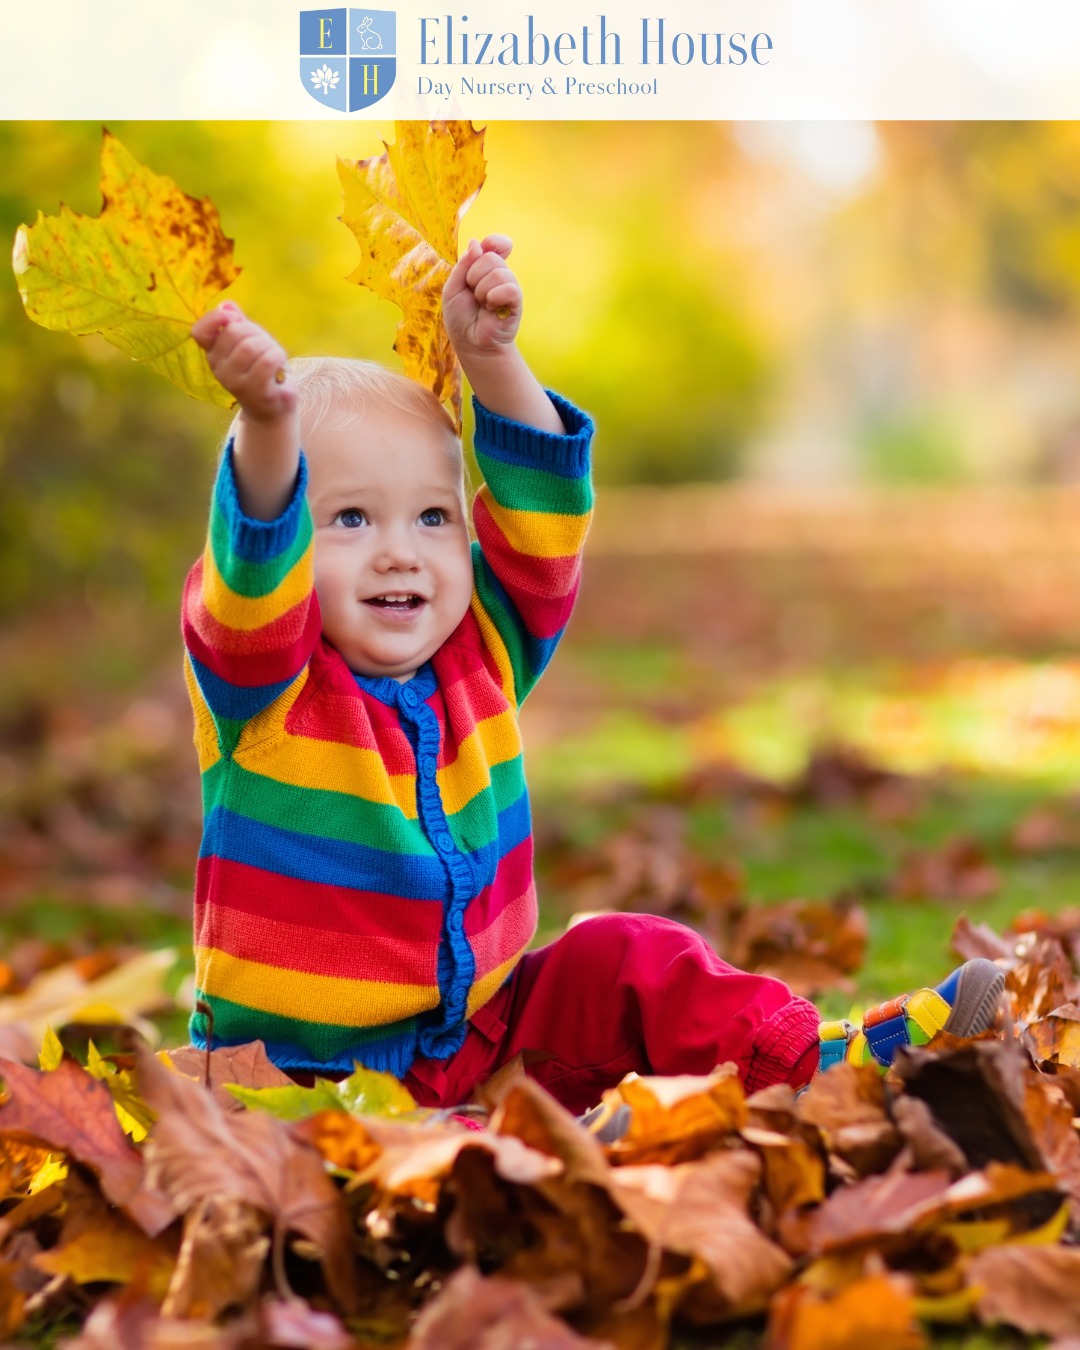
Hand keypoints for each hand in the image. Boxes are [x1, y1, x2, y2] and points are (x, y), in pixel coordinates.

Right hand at [191, 302, 294, 422]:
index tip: (234, 317)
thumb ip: (238, 324)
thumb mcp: (249, 342)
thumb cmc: (260, 370)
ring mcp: (235, 382)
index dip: (215, 318)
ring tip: (273, 357)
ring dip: (269, 345)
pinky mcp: (256, 392)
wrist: (272, 409)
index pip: (200, 332)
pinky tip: (279, 367)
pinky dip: (278, 357)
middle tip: (265, 345)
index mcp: (213, 354)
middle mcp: (219, 369)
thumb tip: (227, 305)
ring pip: (251, 346)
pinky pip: (267, 361)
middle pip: (234, 332)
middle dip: (256, 332)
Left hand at [442, 235, 521, 363]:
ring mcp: (509, 287)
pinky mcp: (516, 302)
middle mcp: (499, 275)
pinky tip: (491, 309)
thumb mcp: (453, 287)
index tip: (486, 248)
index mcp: (484, 269)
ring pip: (499, 272)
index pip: (495, 245)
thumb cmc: (461, 318)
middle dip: (474, 276)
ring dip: (482, 290)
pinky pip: (510, 288)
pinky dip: (494, 297)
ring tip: (482, 305)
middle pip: (490, 258)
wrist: (470, 343)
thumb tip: (476, 243)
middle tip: (473, 295)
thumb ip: (463, 264)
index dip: (493, 242)